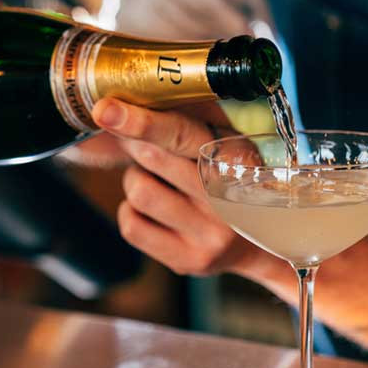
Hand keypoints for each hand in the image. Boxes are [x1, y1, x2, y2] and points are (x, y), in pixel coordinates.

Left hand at [92, 97, 270, 275]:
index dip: (142, 122)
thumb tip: (125, 107)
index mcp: (238, 159)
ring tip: (157, 182)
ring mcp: (209, 233)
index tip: (107, 111)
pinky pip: (131, 226)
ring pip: (139, 191)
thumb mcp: (225, 148)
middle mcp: (227, 198)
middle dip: (136, 144)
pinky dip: (131, 211)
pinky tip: (153, 211)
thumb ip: (188, 129)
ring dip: (136, 180)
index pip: (182, 136)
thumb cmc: (230, 182)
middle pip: (153, 158)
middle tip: (140, 143)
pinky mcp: (188, 260)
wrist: (260, 246)